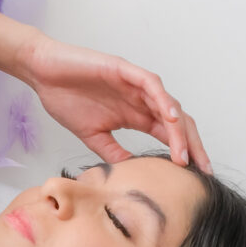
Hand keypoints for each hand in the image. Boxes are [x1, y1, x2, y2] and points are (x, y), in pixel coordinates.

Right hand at [20, 35, 210, 172]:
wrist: (42, 73)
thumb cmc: (64, 98)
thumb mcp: (92, 136)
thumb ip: (114, 153)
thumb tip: (133, 174)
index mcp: (136, 116)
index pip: (169, 136)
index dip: (185, 154)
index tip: (196, 176)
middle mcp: (141, 100)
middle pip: (178, 123)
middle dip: (193, 146)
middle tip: (203, 169)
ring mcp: (135, 84)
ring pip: (169, 106)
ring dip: (180, 130)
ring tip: (186, 153)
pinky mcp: (124, 70)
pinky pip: (151, 85)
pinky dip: (163, 101)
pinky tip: (170, 118)